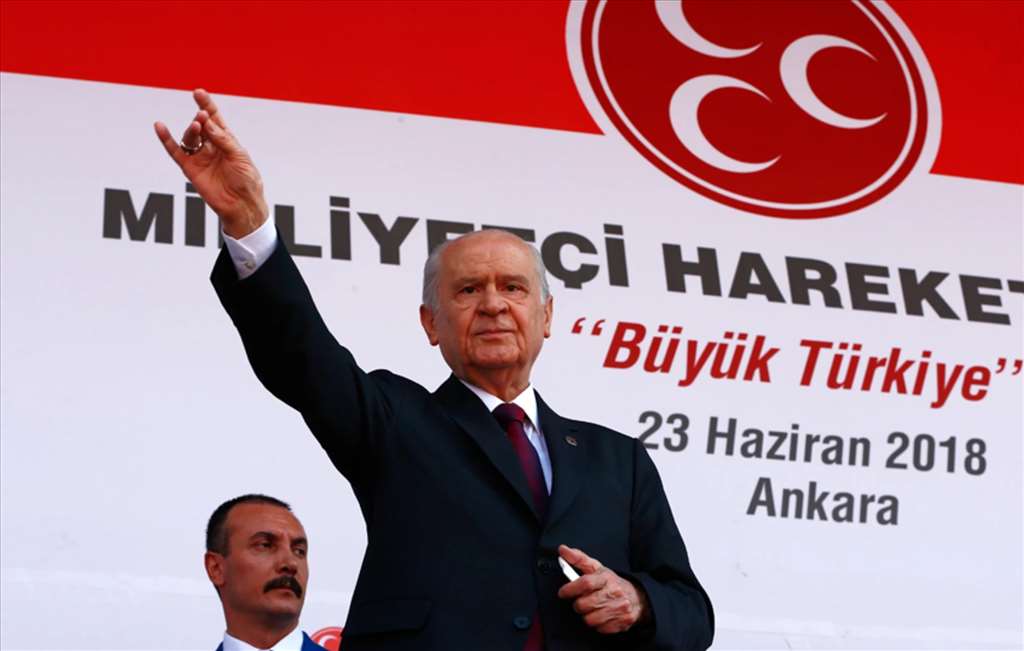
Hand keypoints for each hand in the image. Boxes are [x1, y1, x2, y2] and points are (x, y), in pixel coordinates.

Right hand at [154, 89, 267, 237]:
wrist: (241, 204)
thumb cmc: (246, 180)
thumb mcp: (239, 156)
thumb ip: (222, 139)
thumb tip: (205, 121)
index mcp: (227, 141)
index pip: (214, 119)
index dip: (207, 105)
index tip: (198, 93)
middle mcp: (212, 147)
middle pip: (201, 126)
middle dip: (200, 118)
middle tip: (201, 116)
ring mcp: (200, 157)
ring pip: (189, 137)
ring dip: (191, 130)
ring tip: (196, 126)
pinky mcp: (190, 168)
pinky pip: (175, 152)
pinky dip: (166, 139)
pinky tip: (160, 127)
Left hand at [556, 544, 650, 633]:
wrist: (638, 597)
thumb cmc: (611, 583)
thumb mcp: (596, 568)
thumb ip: (578, 558)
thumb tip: (562, 549)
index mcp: (606, 578)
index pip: (585, 583)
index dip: (570, 589)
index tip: (563, 592)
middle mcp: (614, 593)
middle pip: (584, 604)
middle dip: (578, 604)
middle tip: (581, 601)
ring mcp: (619, 608)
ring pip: (590, 619)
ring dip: (587, 615)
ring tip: (592, 609)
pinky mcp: (622, 622)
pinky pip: (600, 629)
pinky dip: (598, 624)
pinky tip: (601, 616)